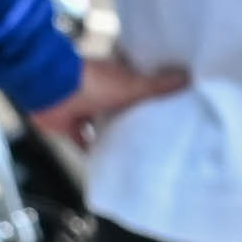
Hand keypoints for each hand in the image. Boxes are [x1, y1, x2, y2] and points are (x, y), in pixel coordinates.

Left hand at [32, 53, 189, 151]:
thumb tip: (190, 77)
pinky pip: (85, 142)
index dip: (155, 95)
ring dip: (116, 135)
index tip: (172, 106)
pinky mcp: (71, 126)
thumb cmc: (93, 82)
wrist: (51, 89)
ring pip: (106, 125)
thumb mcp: (133, 85)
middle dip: (137, 118)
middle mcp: (103, 92)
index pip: (141, 85)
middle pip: (124, 108)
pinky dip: (94, 152)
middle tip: (159, 134)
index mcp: (119, 78)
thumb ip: (158, 86)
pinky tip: (108, 163)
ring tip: (139, 151)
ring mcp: (86, 109)